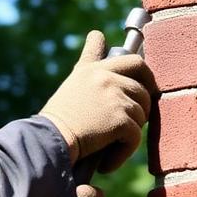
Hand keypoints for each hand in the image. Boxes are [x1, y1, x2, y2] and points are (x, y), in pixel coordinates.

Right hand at [39, 31, 156, 172]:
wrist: (48, 141)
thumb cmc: (58, 118)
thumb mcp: (73, 82)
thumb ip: (89, 61)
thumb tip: (97, 34)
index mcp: (94, 69)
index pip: (130, 59)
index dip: (145, 72)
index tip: (147, 82)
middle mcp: (105, 76)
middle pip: (144, 86)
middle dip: (145, 103)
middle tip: (135, 120)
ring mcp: (114, 96)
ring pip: (142, 113)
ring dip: (130, 133)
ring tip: (110, 145)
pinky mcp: (120, 118)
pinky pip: (135, 136)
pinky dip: (124, 153)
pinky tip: (108, 162)